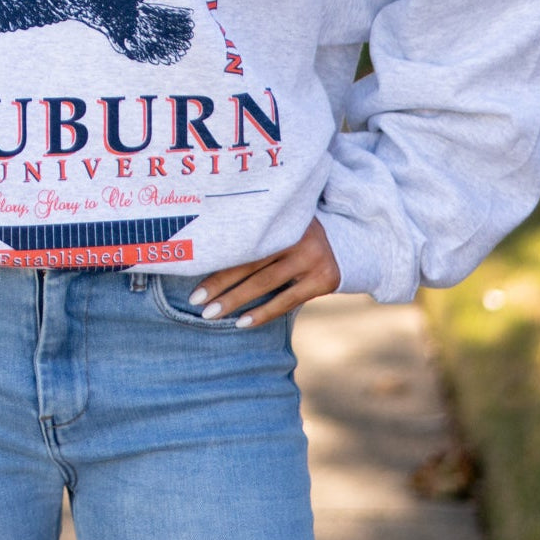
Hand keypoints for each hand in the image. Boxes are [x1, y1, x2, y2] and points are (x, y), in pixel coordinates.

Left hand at [188, 217, 340, 326]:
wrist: (346, 242)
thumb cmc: (296, 233)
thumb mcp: (281, 222)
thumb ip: (256, 230)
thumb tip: (206, 248)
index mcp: (282, 217)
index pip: (244, 242)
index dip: (218, 261)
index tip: (193, 275)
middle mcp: (298, 235)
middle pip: (251, 262)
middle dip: (221, 284)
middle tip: (196, 302)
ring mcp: (312, 258)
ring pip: (266, 283)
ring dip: (235, 301)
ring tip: (211, 315)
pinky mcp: (323, 280)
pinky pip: (287, 301)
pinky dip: (263, 313)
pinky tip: (242, 323)